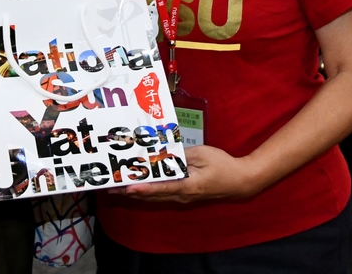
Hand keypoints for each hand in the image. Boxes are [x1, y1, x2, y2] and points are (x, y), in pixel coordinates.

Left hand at [120, 145, 262, 202]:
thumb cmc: (222, 166)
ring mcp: (182, 198)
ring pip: (156, 196)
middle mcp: (181, 196)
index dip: (142, 188)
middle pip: (152, 195)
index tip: (126, 188)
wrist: (239, 181)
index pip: (160, 188)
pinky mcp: (184, 195)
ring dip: (138, 192)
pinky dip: (149, 190)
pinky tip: (141, 184)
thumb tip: (163, 154)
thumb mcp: (202, 154)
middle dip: (131, 191)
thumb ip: (181, 155)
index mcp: (187, 186)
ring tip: (119, 186)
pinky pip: (163, 194)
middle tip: (111, 186)